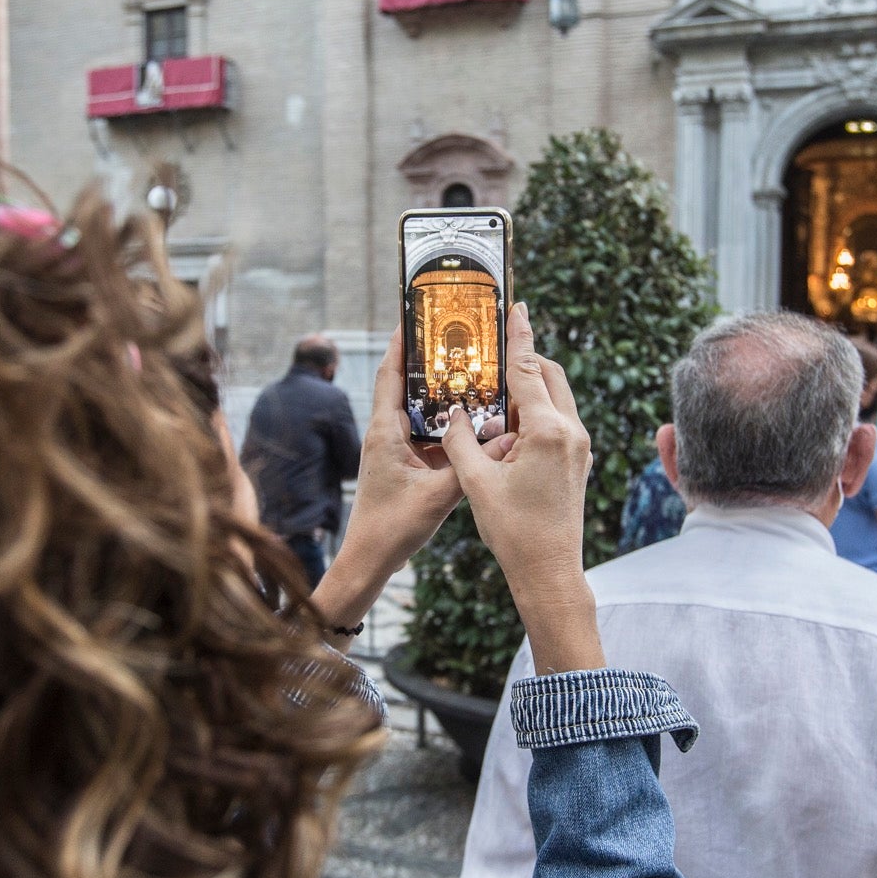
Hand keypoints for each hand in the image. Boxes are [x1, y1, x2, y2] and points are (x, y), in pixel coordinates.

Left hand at [313, 329, 508, 641]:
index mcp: (385, 432)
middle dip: (429, 363)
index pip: (392, 375)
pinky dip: (447, 425)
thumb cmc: (391, 528)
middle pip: (407, 387)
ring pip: (420, 412)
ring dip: (441, 396)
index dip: (402, 345)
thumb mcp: (438, 496)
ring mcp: (395, 451)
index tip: (414, 317)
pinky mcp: (405, 466)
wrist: (370, 560)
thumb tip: (507, 439)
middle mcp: (387, 435)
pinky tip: (471, 422)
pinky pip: (428, 435)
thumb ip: (472, 466)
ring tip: (469, 374)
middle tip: (455, 339)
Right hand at [440, 302, 603, 673]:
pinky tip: (509, 420)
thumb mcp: (475, 482)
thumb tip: (451, 412)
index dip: (518, 336)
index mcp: (547, 431)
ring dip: (529, 385)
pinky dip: (536, 408)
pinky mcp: (578, 458)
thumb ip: (460, 440)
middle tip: (494, 348)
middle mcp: (571, 431)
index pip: (529, 370)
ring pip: (556, 395)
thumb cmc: (514, 531)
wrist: (549, 570)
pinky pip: (558, 418)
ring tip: (495, 388)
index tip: (516, 306)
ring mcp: (579, 445)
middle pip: (548, 375)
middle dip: (523, 358)